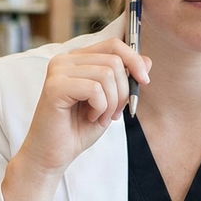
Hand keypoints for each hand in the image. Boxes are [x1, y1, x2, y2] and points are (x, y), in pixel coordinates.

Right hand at [12, 38, 151, 179]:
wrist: (52, 155)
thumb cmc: (78, 129)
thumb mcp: (110, 102)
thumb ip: (125, 80)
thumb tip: (147, 60)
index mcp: (77, 59)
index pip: (114, 45)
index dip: (134, 60)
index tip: (144, 81)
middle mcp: (65, 60)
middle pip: (114, 60)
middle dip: (123, 91)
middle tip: (114, 113)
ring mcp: (58, 71)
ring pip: (106, 74)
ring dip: (111, 102)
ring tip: (99, 117)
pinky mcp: (55, 87)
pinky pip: (94, 89)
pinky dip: (100, 108)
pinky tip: (90, 118)